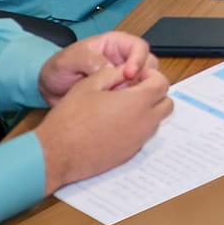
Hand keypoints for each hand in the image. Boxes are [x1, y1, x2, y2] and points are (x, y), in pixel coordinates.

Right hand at [35, 62, 173, 192]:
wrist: (57, 153)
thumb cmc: (69, 119)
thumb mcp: (89, 84)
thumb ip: (113, 73)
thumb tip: (126, 69)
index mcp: (136, 102)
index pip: (162, 83)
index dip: (151, 75)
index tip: (137, 76)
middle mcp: (143, 123)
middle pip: (167, 104)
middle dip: (155, 93)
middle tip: (135, 89)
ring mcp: (137, 141)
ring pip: (156, 122)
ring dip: (148, 110)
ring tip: (123, 106)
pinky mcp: (129, 155)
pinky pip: (143, 137)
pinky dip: (137, 127)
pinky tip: (115, 123)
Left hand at [38, 31, 158, 104]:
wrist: (49, 89)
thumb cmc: (59, 67)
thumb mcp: (70, 59)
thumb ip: (90, 60)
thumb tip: (111, 68)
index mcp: (115, 44)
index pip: (138, 47)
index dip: (139, 59)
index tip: (129, 73)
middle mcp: (124, 60)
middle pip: (148, 65)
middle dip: (143, 78)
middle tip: (126, 91)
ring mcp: (123, 79)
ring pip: (144, 83)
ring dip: (137, 93)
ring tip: (118, 101)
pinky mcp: (121, 96)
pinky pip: (134, 99)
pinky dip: (131, 105)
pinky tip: (118, 110)